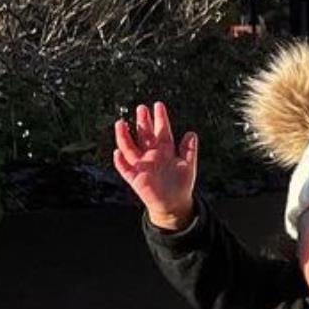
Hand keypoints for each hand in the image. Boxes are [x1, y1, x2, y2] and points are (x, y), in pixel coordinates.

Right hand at [114, 101, 197, 228]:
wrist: (174, 203)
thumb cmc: (181, 183)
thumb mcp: (188, 165)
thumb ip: (189, 150)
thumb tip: (191, 133)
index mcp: (165, 150)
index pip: (162, 131)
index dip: (160, 119)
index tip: (158, 105)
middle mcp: (151, 154)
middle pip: (144, 135)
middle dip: (142, 122)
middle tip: (141, 108)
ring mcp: (141, 165)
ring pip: (130, 148)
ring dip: (124, 136)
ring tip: (121, 123)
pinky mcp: (134, 177)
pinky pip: (125, 168)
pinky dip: (120, 161)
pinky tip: (117, 152)